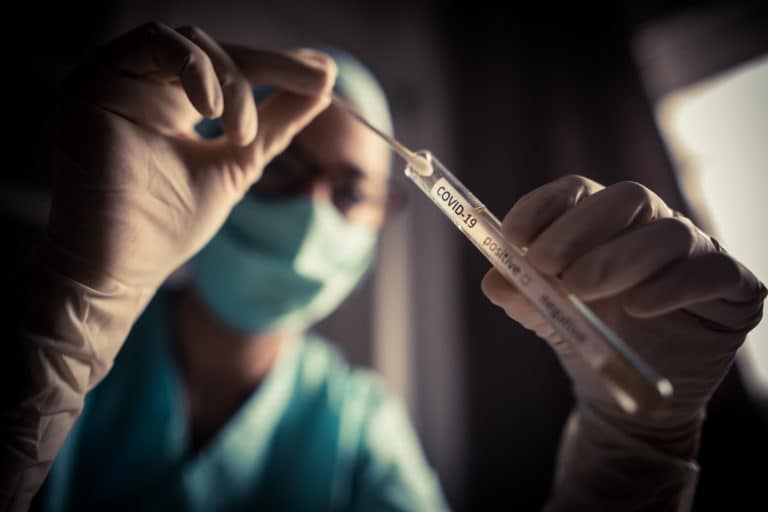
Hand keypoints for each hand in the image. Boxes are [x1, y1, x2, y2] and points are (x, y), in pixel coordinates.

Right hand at [47, 22, 335, 289]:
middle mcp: (144, 86)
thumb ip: (274, 124)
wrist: (120, 269)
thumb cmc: (169, 226)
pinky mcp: (93, 84)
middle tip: (318, 82)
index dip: (279, 67)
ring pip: (190, 42)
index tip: (325, 78)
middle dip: (272, 62)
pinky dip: (196, 69)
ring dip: (233, 80)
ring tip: (242, 134)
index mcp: (172, 105)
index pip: (229, 68)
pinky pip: (152, 43)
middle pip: (214, 48)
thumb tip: (322, 87)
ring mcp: (117, 81)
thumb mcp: (238, 164)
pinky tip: (215, 113)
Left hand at [481, 175, 765, 457]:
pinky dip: (672, 286)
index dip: (543, 207)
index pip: (576, 192)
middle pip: (626, 198)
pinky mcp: (731, 285)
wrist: (626, 391)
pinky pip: (710, 271)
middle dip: (579, 229)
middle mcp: (650, 225)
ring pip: (668, 233)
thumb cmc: (587, 337)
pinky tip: (638, 306)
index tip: (512, 237)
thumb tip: (494, 280)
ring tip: (580, 289)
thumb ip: (522, 296)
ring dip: (619, 258)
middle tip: (544, 264)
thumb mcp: (546, 317)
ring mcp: (694, 252)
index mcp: (602, 222)